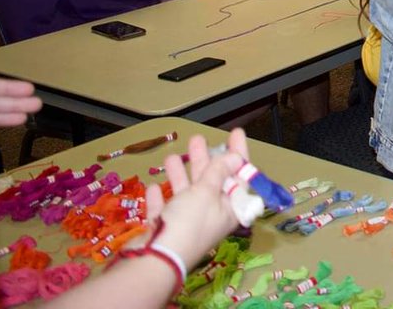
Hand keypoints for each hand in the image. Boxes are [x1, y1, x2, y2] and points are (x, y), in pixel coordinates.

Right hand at [142, 129, 248, 267]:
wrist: (155, 259)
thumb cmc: (188, 222)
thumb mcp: (206, 192)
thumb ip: (218, 172)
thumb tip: (236, 158)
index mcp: (229, 208)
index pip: (239, 176)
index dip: (238, 154)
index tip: (236, 133)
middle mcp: (211, 216)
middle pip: (211, 182)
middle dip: (205, 160)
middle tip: (198, 139)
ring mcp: (186, 224)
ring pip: (185, 194)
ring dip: (180, 175)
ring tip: (172, 155)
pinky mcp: (164, 230)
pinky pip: (163, 211)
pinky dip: (159, 199)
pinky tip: (153, 186)